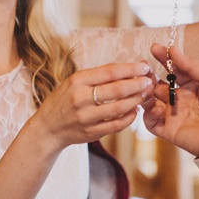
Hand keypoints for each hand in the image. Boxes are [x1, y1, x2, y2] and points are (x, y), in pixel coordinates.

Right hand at [33, 62, 154, 150]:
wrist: (48, 127)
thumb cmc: (64, 99)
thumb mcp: (74, 82)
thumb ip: (97, 76)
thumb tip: (128, 69)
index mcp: (77, 81)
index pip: (109, 72)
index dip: (130, 68)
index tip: (144, 66)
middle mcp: (80, 98)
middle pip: (117, 90)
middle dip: (137, 84)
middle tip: (149, 80)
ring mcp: (86, 117)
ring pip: (119, 108)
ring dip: (136, 100)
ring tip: (146, 94)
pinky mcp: (91, 133)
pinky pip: (116, 125)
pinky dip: (129, 117)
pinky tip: (135, 111)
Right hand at [142, 44, 198, 157]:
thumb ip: (191, 65)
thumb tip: (172, 50)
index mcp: (191, 86)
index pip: (172, 70)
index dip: (163, 59)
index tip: (155, 48)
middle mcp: (180, 99)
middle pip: (157, 85)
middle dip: (149, 76)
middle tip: (144, 68)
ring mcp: (173, 114)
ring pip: (150, 101)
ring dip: (146, 92)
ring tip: (148, 86)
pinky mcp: (169, 130)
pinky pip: (150, 122)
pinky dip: (149, 114)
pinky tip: (157, 108)